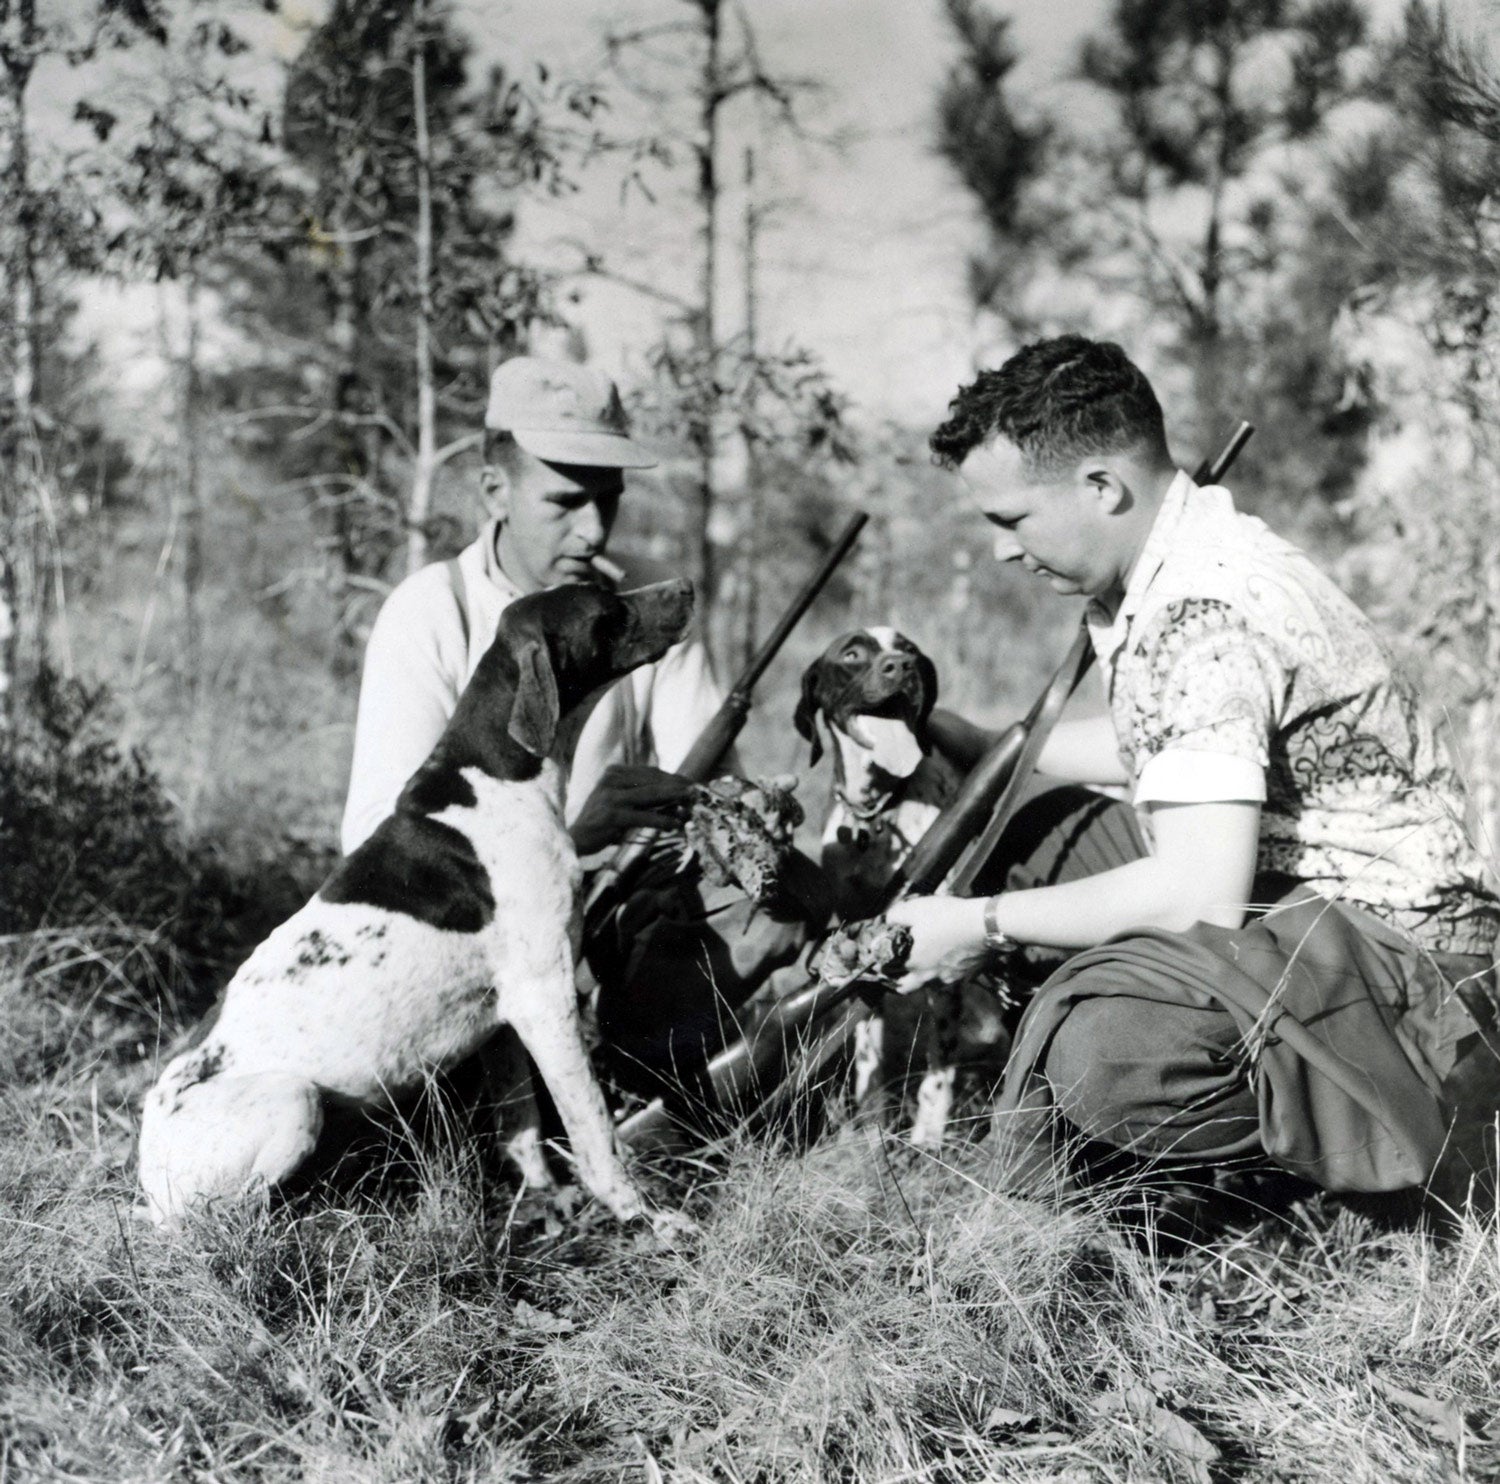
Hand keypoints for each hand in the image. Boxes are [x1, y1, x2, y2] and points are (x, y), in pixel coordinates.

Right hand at [570, 764, 693, 855]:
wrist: (577, 837)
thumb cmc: (602, 821)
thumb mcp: (620, 801)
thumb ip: (641, 794)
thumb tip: (674, 794)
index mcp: (614, 772)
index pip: (650, 772)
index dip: (673, 777)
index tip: (691, 783)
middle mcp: (612, 779)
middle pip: (653, 780)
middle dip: (677, 787)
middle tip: (696, 793)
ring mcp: (611, 796)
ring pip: (650, 795)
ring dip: (673, 800)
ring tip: (690, 805)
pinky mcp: (612, 814)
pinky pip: (643, 816)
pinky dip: (661, 820)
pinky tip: (675, 825)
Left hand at [884, 894, 990, 988]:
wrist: (985, 926)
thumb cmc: (948, 916)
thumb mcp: (916, 908)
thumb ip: (896, 916)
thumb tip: (888, 920)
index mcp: (913, 962)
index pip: (888, 973)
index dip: (882, 966)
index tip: (880, 960)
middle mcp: (928, 976)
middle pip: (906, 987)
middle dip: (899, 980)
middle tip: (898, 967)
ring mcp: (948, 979)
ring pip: (928, 984)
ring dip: (922, 977)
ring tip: (924, 962)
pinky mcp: (964, 976)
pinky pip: (948, 980)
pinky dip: (943, 972)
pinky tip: (946, 959)